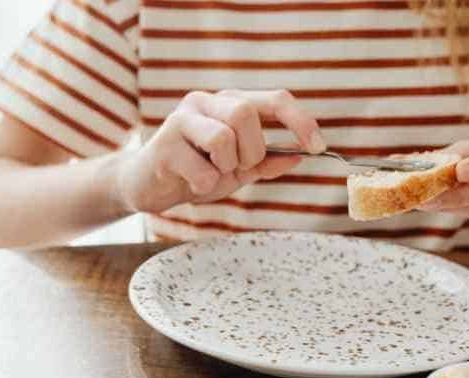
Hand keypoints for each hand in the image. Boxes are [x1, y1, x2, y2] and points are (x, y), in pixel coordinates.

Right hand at [116, 90, 323, 213]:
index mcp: (230, 104)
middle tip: (238, 168)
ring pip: (223, 137)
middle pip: (245, 114)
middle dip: (252, 151)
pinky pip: (204, 169)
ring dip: (226, 167)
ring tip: (211, 173)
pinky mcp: (164, 144)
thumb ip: (267, 162)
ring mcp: (182, 119)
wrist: (149, 187)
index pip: (275, 99)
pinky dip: (206, 185)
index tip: (318, 147)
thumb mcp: (239, 170)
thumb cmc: (196, 172)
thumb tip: (300, 156)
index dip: (300, 122)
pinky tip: (191, 182)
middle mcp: (206, 102)